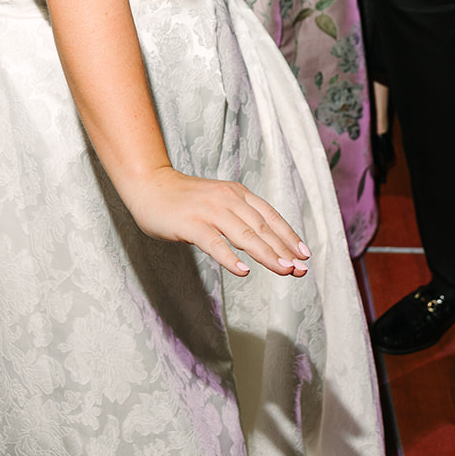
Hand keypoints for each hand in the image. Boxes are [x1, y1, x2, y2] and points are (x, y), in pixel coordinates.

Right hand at [125, 165, 309, 278]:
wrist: (149, 185)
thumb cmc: (185, 200)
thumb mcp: (219, 203)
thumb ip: (239, 220)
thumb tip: (265, 246)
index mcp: (237, 193)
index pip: (270, 216)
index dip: (289, 236)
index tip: (305, 254)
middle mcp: (227, 199)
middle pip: (262, 227)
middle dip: (284, 250)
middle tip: (300, 270)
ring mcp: (209, 211)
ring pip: (244, 235)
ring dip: (267, 254)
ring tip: (284, 270)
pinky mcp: (191, 224)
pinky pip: (214, 242)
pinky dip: (230, 257)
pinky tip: (243, 271)